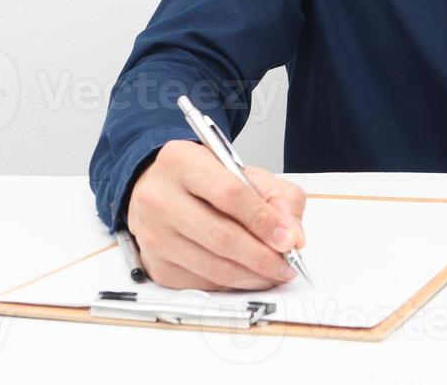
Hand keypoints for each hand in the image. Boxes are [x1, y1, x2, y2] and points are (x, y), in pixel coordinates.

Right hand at [126, 139, 306, 289]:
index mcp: (182, 162)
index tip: (288, 239)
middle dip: (261, 256)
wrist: (161, 188)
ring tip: (273, 273)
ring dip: (250, 275)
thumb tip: (292, 236)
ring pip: (211, 265)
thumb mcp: (244, 172)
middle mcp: (159, 198)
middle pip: (220, 236)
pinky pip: (200, 282)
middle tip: (286, 265)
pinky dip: (230, 283)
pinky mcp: (154, 264)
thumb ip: (278, 198)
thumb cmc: (205, 179)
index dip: (263, 221)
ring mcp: (153, 234)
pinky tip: (247, 276)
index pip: (229, 194)